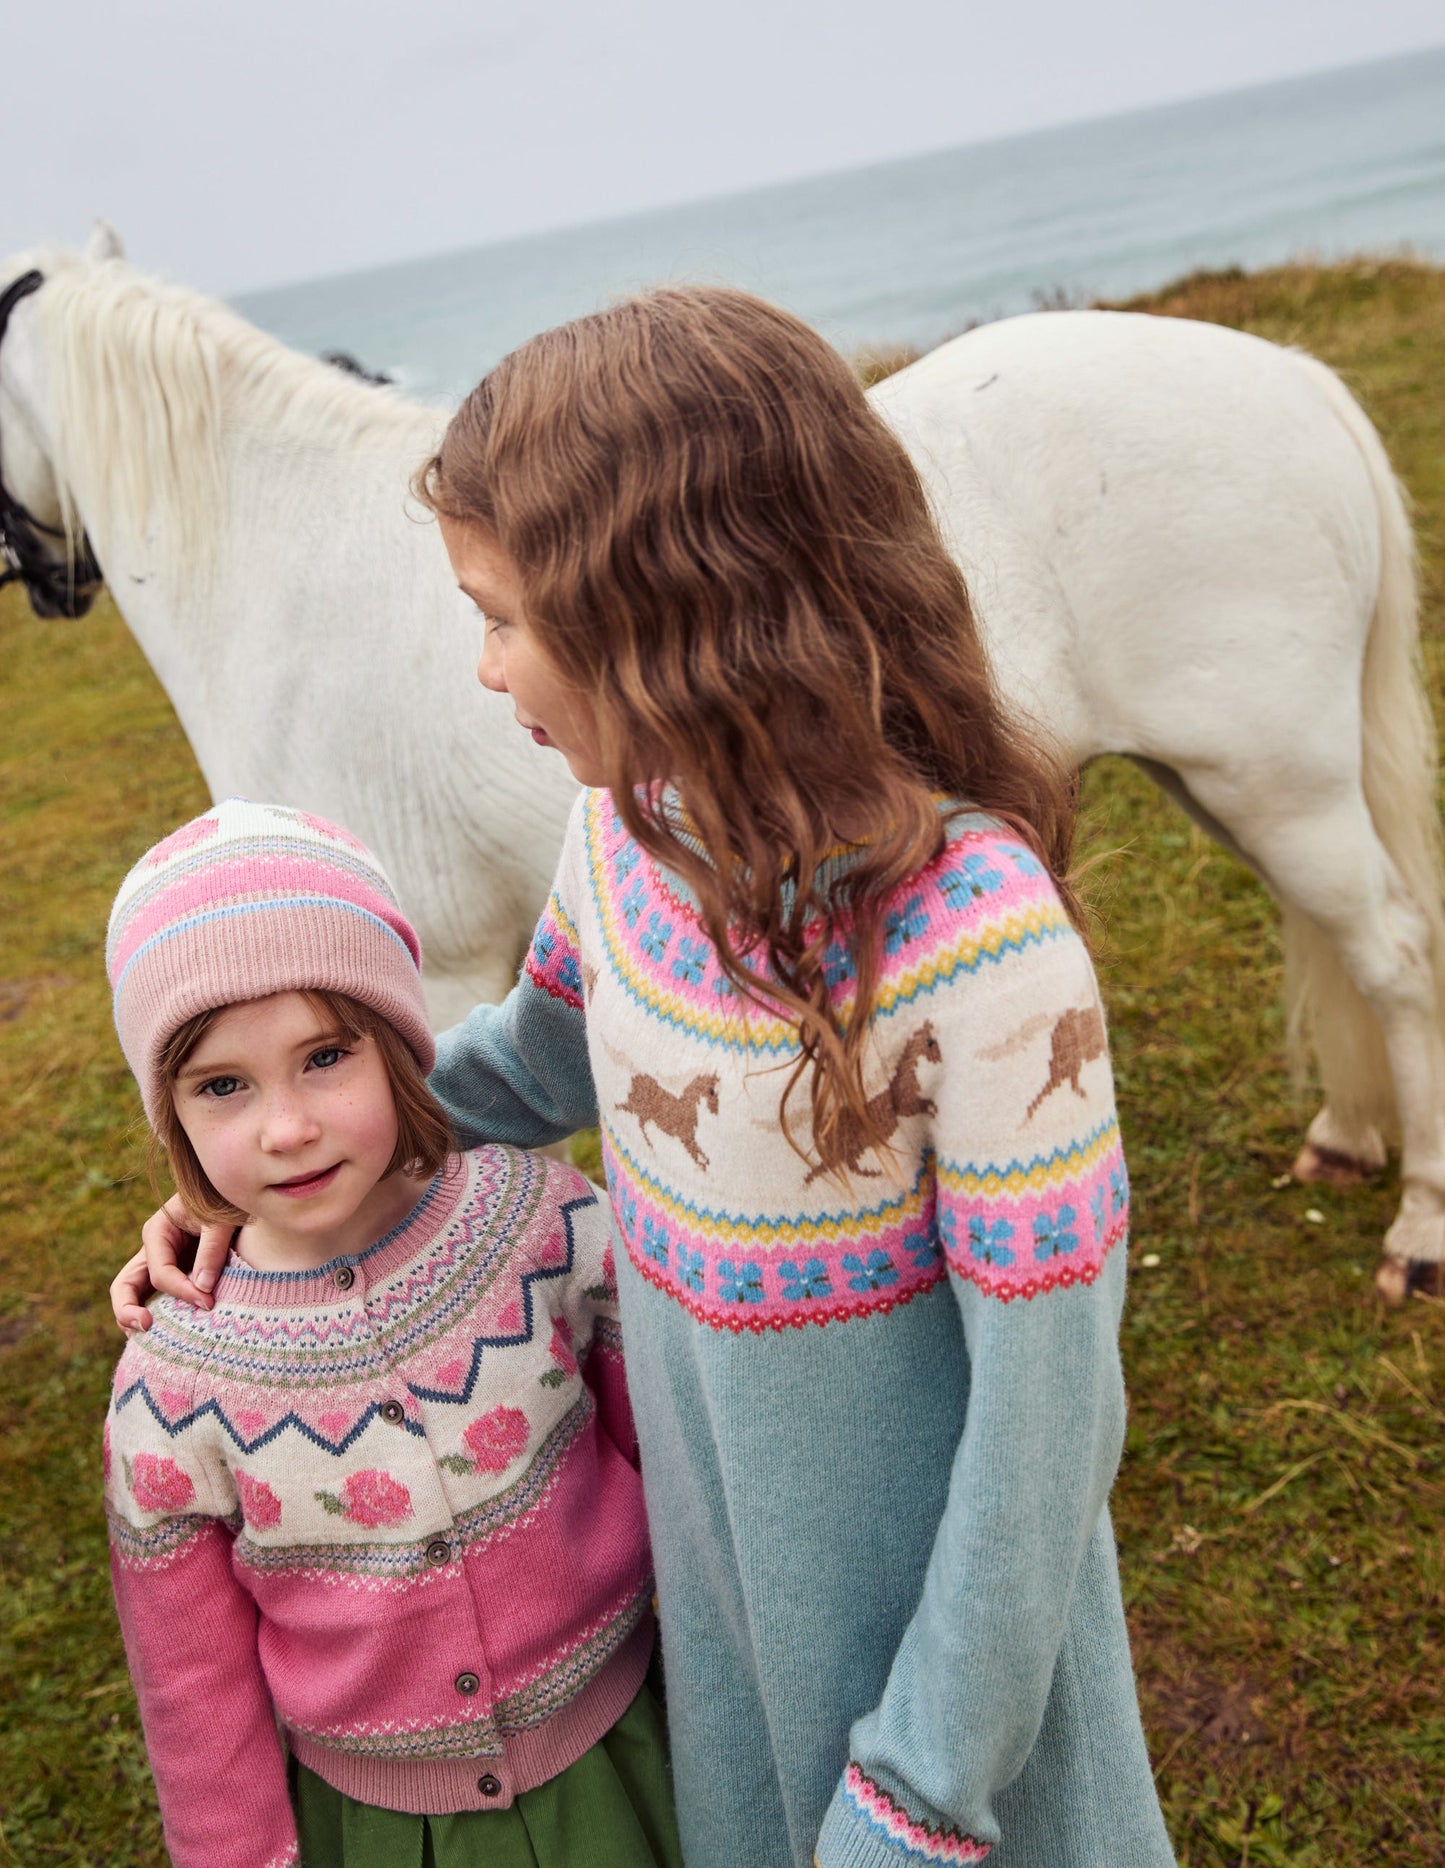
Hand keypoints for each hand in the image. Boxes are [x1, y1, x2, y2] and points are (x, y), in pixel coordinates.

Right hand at [110, 1197, 232, 1331]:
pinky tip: (166, 1336)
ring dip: (134, 1317)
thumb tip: (203, 1288)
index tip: (208, 1303)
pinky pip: (154, 1297)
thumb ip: (211, 1250)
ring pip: (133, 1295)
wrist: (235, 1195)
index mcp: (157, 1231)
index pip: (160, 1273)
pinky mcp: (173, 1273)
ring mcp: (159, 1263)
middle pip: (125, 1286)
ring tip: (146, 1342)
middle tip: (146, 1327)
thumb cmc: (226, 1202)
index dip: (181, 1291)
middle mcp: (152, 1250)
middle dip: (128, 1310)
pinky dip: (156, 1315)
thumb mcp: (221, 1220)